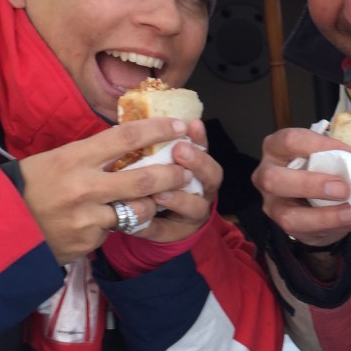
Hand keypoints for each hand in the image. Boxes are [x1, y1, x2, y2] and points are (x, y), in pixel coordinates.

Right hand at [17, 118, 203, 262]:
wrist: (0, 227)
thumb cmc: (30, 186)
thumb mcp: (57, 159)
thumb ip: (93, 155)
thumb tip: (131, 146)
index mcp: (75, 157)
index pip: (126, 137)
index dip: (158, 129)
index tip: (178, 125)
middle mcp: (84, 187)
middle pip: (144, 179)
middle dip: (173, 174)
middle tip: (186, 171)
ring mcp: (87, 218)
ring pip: (137, 211)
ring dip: (148, 207)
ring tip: (147, 202)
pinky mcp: (88, 244)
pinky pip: (113, 233)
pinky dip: (112, 227)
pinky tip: (95, 225)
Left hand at [123, 118, 219, 243]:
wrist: (163, 220)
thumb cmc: (161, 180)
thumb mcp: (163, 160)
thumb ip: (162, 143)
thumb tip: (153, 116)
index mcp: (201, 169)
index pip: (207, 151)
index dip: (201, 139)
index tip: (191, 125)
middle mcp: (203, 190)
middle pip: (212, 177)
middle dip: (197, 163)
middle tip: (180, 150)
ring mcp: (192, 214)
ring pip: (195, 207)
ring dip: (179, 199)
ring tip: (160, 192)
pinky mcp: (172, 234)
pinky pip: (163, 231)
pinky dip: (150, 225)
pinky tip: (138, 220)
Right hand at [253, 127, 350, 246]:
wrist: (315, 195)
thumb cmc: (319, 166)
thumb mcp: (323, 154)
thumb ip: (334, 154)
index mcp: (275, 147)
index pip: (291, 141)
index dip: (321, 146)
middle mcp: (265, 174)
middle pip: (274, 179)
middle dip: (311, 184)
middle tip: (343, 188)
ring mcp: (271, 203)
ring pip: (287, 215)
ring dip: (323, 215)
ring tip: (349, 211)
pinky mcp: (284, 226)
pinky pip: (303, 230)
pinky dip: (328, 225)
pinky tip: (348, 219)